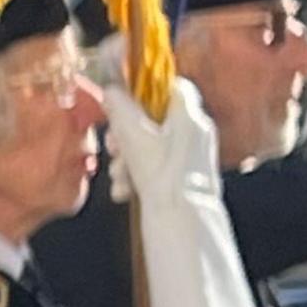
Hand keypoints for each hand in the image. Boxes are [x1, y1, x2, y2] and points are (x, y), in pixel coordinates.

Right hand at [100, 74, 223, 199]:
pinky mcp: (186, 178)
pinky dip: (138, 175)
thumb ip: (119, 108)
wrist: (182, 221)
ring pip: (152, 145)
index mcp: (189, 116)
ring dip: (127, 158)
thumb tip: (110, 90)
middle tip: (113, 146)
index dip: (147, 87)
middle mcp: (196, 133)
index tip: (126, 97)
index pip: (173, 85)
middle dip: (126, 133)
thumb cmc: (162, 176)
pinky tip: (125, 190)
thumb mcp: (132, 135)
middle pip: (155, 118)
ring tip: (118, 176)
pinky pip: (156, 166)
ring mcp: (193, 156)